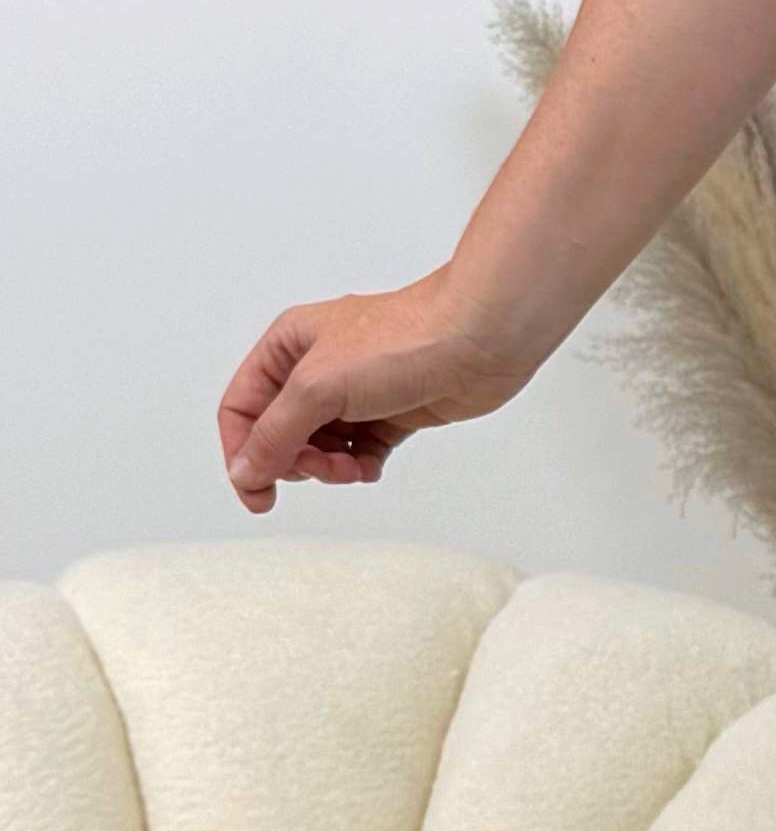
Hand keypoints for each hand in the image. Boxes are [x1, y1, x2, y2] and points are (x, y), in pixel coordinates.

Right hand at [217, 272, 535, 509]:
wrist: (478, 339)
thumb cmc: (402, 341)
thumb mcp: (318, 387)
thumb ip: (274, 434)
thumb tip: (245, 471)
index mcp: (288, 345)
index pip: (242, 406)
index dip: (241, 451)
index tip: (255, 491)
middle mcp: (318, 367)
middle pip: (280, 433)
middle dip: (295, 461)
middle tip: (320, 467)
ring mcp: (357, 391)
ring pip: (320, 447)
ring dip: (329, 468)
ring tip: (351, 468)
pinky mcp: (392, 412)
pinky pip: (360, 453)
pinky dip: (360, 467)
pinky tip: (371, 466)